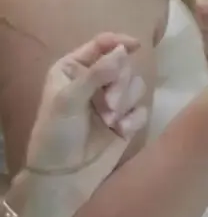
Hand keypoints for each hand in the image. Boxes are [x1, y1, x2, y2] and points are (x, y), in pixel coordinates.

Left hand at [18, 32, 148, 187]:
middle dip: (120, 85)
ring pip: (136, 86)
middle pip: (124, 66)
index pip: (101, 45)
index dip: (118, 42)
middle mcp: (94, 81)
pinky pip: (142, 109)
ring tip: (111, 121)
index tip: (135, 46)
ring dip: (126, 103)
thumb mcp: (69, 100)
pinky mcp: (126, 120)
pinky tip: (121, 131)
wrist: (65, 174)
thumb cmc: (57, 133)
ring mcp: (112, 100)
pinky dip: (134, 119)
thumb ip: (96, 74)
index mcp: (74, 69)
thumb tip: (124, 51)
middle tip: (109, 105)